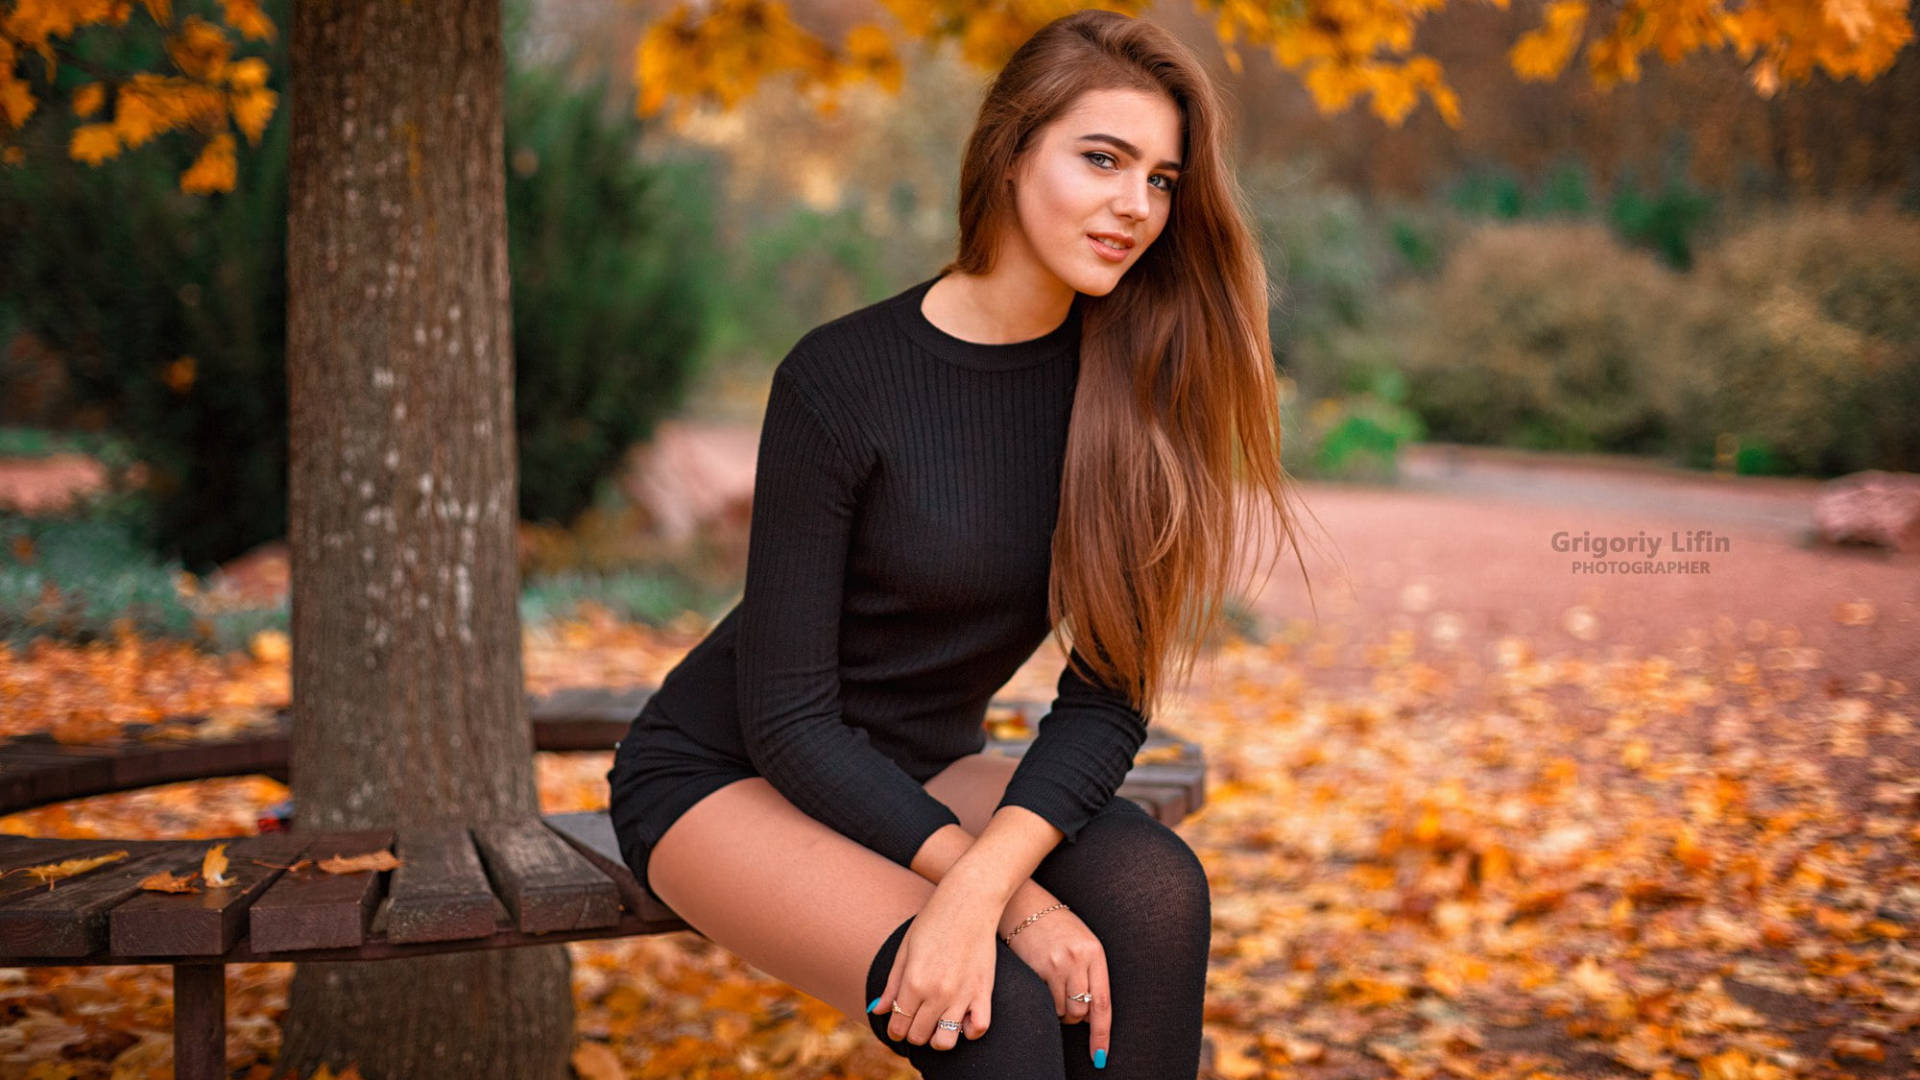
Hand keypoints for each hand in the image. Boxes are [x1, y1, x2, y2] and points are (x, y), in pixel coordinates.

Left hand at [868, 876, 1000, 1050]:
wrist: (969, 902)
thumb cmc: (932, 922)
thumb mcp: (905, 950)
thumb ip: (892, 985)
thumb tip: (877, 1010)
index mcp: (914, 982)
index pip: (898, 1026)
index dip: (894, 1030)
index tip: (897, 1023)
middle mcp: (937, 993)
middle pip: (919, 1037)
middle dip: (912, 1033)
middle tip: (915, 1019)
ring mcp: (962, 994)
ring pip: (945, 1041)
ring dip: (937, 1037)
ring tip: (936, 1023)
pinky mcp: (983, 991)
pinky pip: (978, 1028)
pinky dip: (968, 1031)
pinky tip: (961, 1018)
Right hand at [1001, 900, 1111, 1067]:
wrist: (1025, 906)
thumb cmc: (1057, 926)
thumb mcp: (1083, 942)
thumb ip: (1091, 974)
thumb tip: (1091, 1015)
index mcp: (1094, 952)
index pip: (1102, 1003)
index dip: (1101, 1034)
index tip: (1099, 1055)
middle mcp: (1076, 959)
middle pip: (1081, 1012)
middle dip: (1077, 1016)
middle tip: (1069, 998)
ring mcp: (1055, 965)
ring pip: (1062, 1011)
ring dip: (1060, 1010)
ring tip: (1055, 986)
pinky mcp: (1035, 970)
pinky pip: (1045, 1003)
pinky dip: (1046, 1002)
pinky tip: (1043, 982)